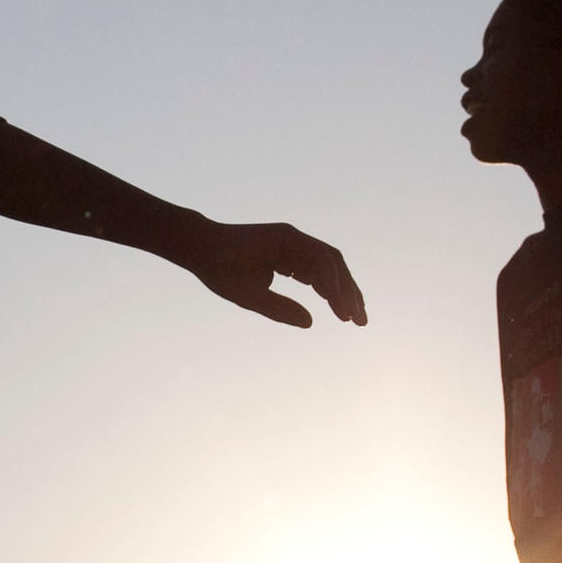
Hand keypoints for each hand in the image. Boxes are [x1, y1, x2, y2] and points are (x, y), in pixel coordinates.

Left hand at [180, 220, 366, 330]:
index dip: (335, 288)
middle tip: (360, 321)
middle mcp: (294, 240)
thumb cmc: (219, 268)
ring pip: (328, 267)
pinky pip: (315, 270)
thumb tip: (309, 323)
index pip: (322, 262)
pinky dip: (327, 288)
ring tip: (354, 318)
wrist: (201, 246)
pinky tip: (335, 307)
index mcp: (286, 241)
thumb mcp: (245, 294)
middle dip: (349, 292)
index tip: (343, 314)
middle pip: (333, 263)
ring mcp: (293, 246)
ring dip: (342, 291)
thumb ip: (277, 308)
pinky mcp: (289, 254)